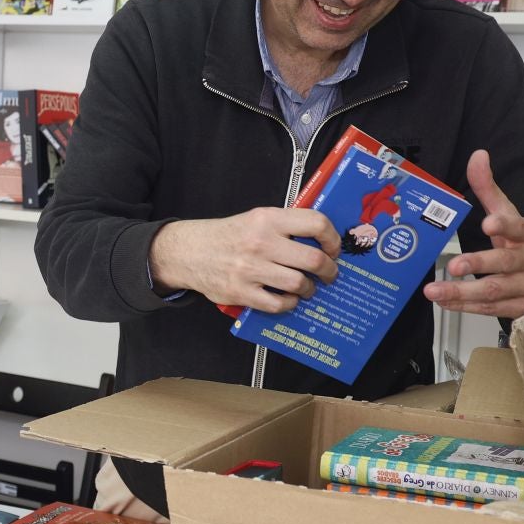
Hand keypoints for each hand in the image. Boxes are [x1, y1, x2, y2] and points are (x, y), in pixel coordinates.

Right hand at [149, 207, 339, 312]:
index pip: (315, 223)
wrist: (188, 251)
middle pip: (313, 259)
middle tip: (329, 273)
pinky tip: (288, 298)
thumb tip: (321, 239)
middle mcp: (260, 243)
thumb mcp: (255, 218)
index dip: (333, 239)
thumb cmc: (227, 236)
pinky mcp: (242, 292)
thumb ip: (285, 225)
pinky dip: (289, 304)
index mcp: (267, 219)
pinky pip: (278, 304)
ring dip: (310, 289)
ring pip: (299, 284)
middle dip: (329, 270)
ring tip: (308, 287)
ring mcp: (251, 269)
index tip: (334, 248)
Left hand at [423, 149, 523, 318]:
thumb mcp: (510, 215)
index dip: (505, 225)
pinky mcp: (522, 309)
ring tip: (435, 291)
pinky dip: (465, 307)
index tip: (489, 223)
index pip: (520, 227)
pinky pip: (491, 309)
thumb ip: (489, 189)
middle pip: (505, 263)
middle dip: (479, 264)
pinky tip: (445, 302)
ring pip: (495, 291)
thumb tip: (478, 155)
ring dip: (462, 292)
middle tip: (453, 266)